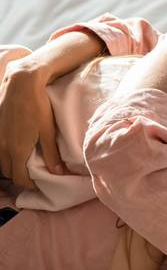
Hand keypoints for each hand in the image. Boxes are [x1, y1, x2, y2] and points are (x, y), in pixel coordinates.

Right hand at [0, 56, 62, 189]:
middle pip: (8, 171)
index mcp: (16, 150)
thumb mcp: (48, 132)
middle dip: (19, 176)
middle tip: (32, 174)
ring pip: (0, 160)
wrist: (21, 84)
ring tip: (24, 163)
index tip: (38, 184)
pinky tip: (14, 148)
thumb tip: (58, 172)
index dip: (29, 185)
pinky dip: (4, 153)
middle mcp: (2, 146)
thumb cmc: (38, 107)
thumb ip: (52, 154)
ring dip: (11, 165)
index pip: (19, 178)